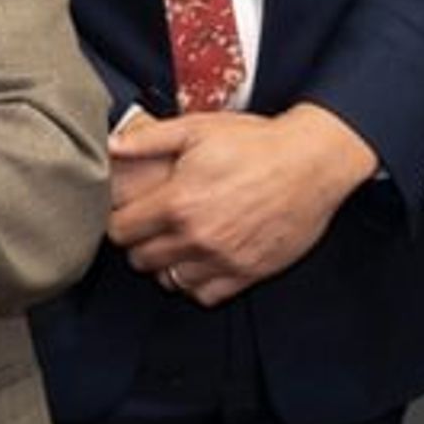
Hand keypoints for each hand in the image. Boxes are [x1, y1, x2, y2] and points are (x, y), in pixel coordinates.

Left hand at [107, 104, 380, 306]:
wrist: (312, 162)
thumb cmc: (257, 143)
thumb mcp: (196, 129)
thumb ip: (148, 140)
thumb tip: (111, 146)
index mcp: (178, 203)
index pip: (121, 231)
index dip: (118, 221)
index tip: (127, 214)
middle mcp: (197, 237)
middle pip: (141, 260)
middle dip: (139, 244)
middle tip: (151, 227)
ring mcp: (224, 259)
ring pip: (170, 281)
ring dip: (166, 265)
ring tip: (175, 244)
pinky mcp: (249, 272)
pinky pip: (206, 295)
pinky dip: (197, 283)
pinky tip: (200, 261)